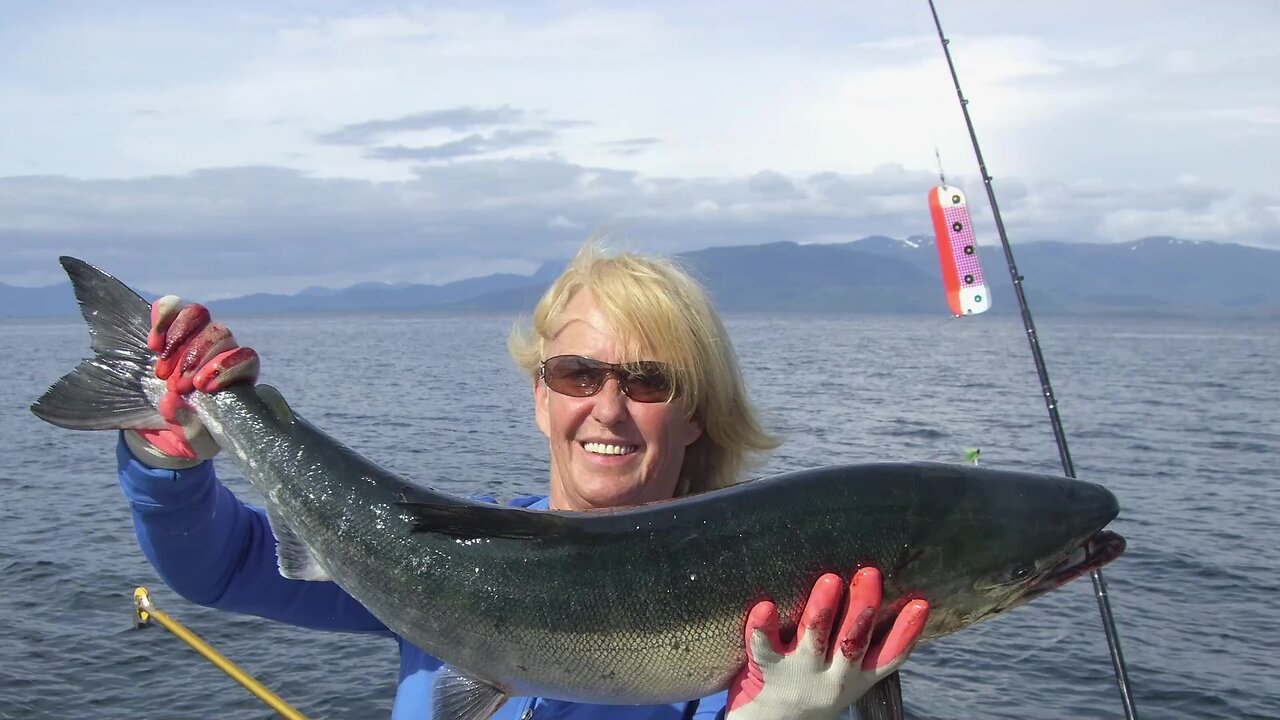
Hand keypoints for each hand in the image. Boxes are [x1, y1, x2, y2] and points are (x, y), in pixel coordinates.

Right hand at [124, 296, 259, 467]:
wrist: (164, 426)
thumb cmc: (193, 434)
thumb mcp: (196, 442)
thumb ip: (191, 429)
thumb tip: (172, 403)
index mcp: (237, 378)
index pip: (247, 359)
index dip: (227, 367)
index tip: (201, 388)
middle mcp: (221, 351)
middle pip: (222, 335)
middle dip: (196, 359)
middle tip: (175, 386)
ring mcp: (196, 336)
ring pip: (200, 316)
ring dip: (180, 339)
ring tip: (160, 371)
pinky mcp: (170, 327)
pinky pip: (172, 307)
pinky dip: (162, 319)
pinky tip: (153, 345)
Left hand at [724, 567, 928, 719]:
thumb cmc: (808, 685)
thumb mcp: (842, 674)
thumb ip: (857, 643)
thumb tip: (877, 590)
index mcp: (856, 676)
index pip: (889, 655)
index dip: (907, 631)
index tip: (921, 604)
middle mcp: (832, 677)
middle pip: (853, 641)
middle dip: (863, 607)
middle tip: (870, 574)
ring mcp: (799, 673)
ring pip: (815, 638)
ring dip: (823, 609)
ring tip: (829, 580)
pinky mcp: (767, 669)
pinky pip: (764, 646)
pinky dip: (763, 627)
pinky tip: (764, 607)